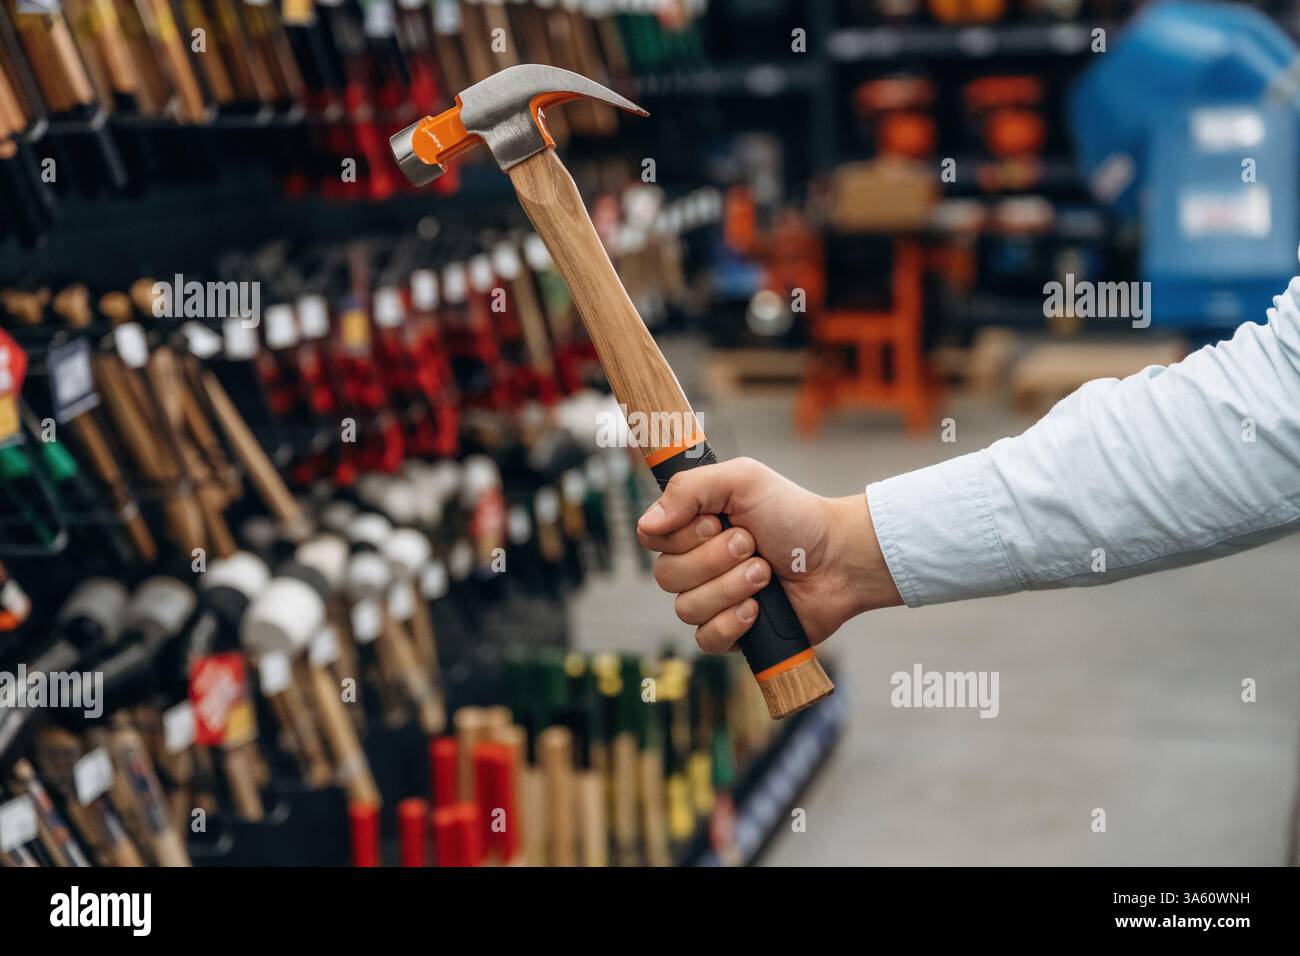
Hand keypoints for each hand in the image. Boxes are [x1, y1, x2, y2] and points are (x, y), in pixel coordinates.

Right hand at [636, 457, 901, 653]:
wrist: (838, 558)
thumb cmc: (794, 514)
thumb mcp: (743, 480)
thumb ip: (688, 489)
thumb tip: (647, 523)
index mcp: (692, 527)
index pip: (651, 537)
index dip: (680, 535)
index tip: (715, 523)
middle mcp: (695, 564)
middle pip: (666, 575)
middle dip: (714, 560)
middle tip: (751, 544)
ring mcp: (712, 600)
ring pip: (686, 608)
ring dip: (730, 588)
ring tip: (765, 573)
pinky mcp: (732, 633)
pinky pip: (706, 639)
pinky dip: (733, 622)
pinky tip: (758, 609)